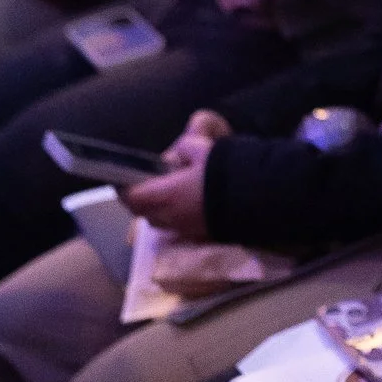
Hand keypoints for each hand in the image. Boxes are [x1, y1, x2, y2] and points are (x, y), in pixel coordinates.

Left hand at [122, 108, 230, 237]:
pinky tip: (187, 204)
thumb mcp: (202, 149)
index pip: (131, 197)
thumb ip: (184, 147)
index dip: (124, 188)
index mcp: (165, 195)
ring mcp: (185, 228)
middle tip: (143, 186)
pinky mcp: (201, 234)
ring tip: (165, 195)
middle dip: (138, 201)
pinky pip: (177, 227)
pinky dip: (173, 216)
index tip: (124, 179)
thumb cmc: (224, 172)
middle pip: (141, 213)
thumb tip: (176, 153)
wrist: (257, 198)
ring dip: (155, 210)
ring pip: (158, 222)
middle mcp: (170, 216)